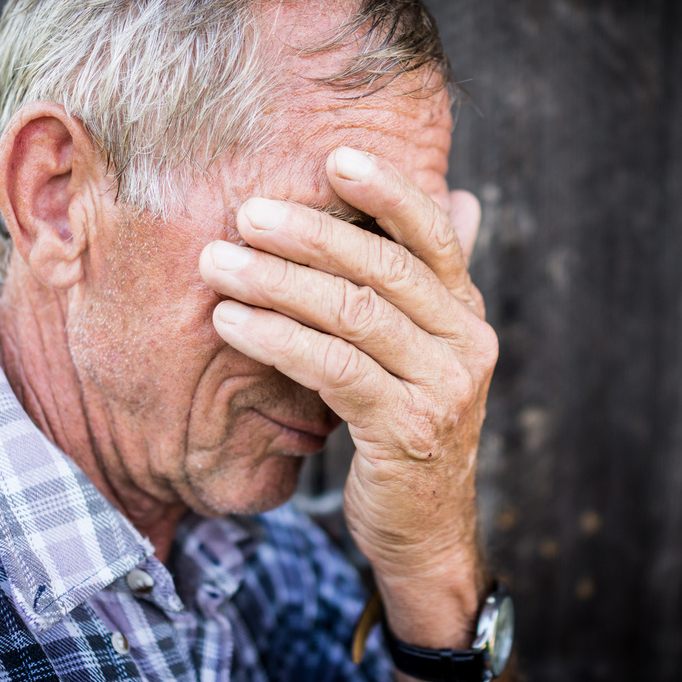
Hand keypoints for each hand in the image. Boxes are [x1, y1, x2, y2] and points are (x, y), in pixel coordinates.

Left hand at [199, 146, 497, 652]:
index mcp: (466, 311)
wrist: (423, 526)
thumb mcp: (424, 349)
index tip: (334, 156)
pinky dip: (278, 339)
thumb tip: (463, 197)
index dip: (388, 191)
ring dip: (277, 282)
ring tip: (215, 264)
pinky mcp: (407, 430)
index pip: (433, 234)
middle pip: (384, 267)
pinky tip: (232, 322)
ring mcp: (443, 388)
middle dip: (309, 234)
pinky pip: (333, 369)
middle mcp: (467, 341)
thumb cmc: (405, 423)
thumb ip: (428, 283)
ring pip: (353, 314)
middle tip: (244, 212)